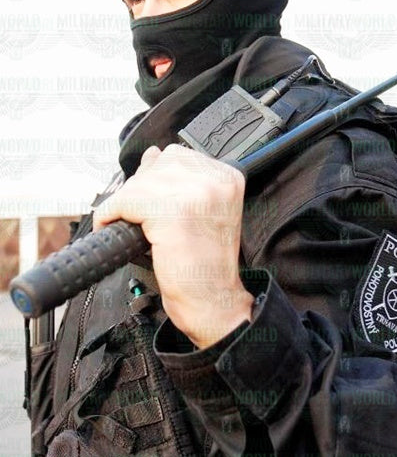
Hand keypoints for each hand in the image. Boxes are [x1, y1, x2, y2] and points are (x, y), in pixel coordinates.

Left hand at [93, 144, 253, 347]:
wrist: (213, 300)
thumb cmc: (206, 263)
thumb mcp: (201, 211)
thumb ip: (179, 182)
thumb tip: (151, 156)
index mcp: (226, 176)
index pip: (176, 156)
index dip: (156, 178)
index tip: (152, 197)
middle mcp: (214, 180)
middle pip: (157, 166)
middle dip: (141, 190)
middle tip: (142, 218)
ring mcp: (193, 195)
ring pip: (139, 183)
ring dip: (125, 204)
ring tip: (131, 225)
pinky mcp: (169, 213)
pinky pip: (124, 202)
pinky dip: (111, 216)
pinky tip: (118, 229)